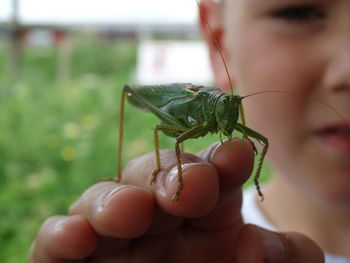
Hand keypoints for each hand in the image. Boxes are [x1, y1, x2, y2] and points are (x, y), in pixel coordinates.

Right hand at [29, 139, 323, 261]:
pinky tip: (76, 236)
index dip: (222, 163)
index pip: (211, 176)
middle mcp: (156, 217)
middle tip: (190, 186)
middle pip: (157, 177)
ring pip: (105, 198)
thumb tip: (278, 244)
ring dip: (116, 200)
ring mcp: (111, 235)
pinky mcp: (70, 257)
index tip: (236, 155)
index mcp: (201, 215)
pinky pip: (57, 237)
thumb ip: (281, 259)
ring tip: (131, 211)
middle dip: (172, 176)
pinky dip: (62, 233)